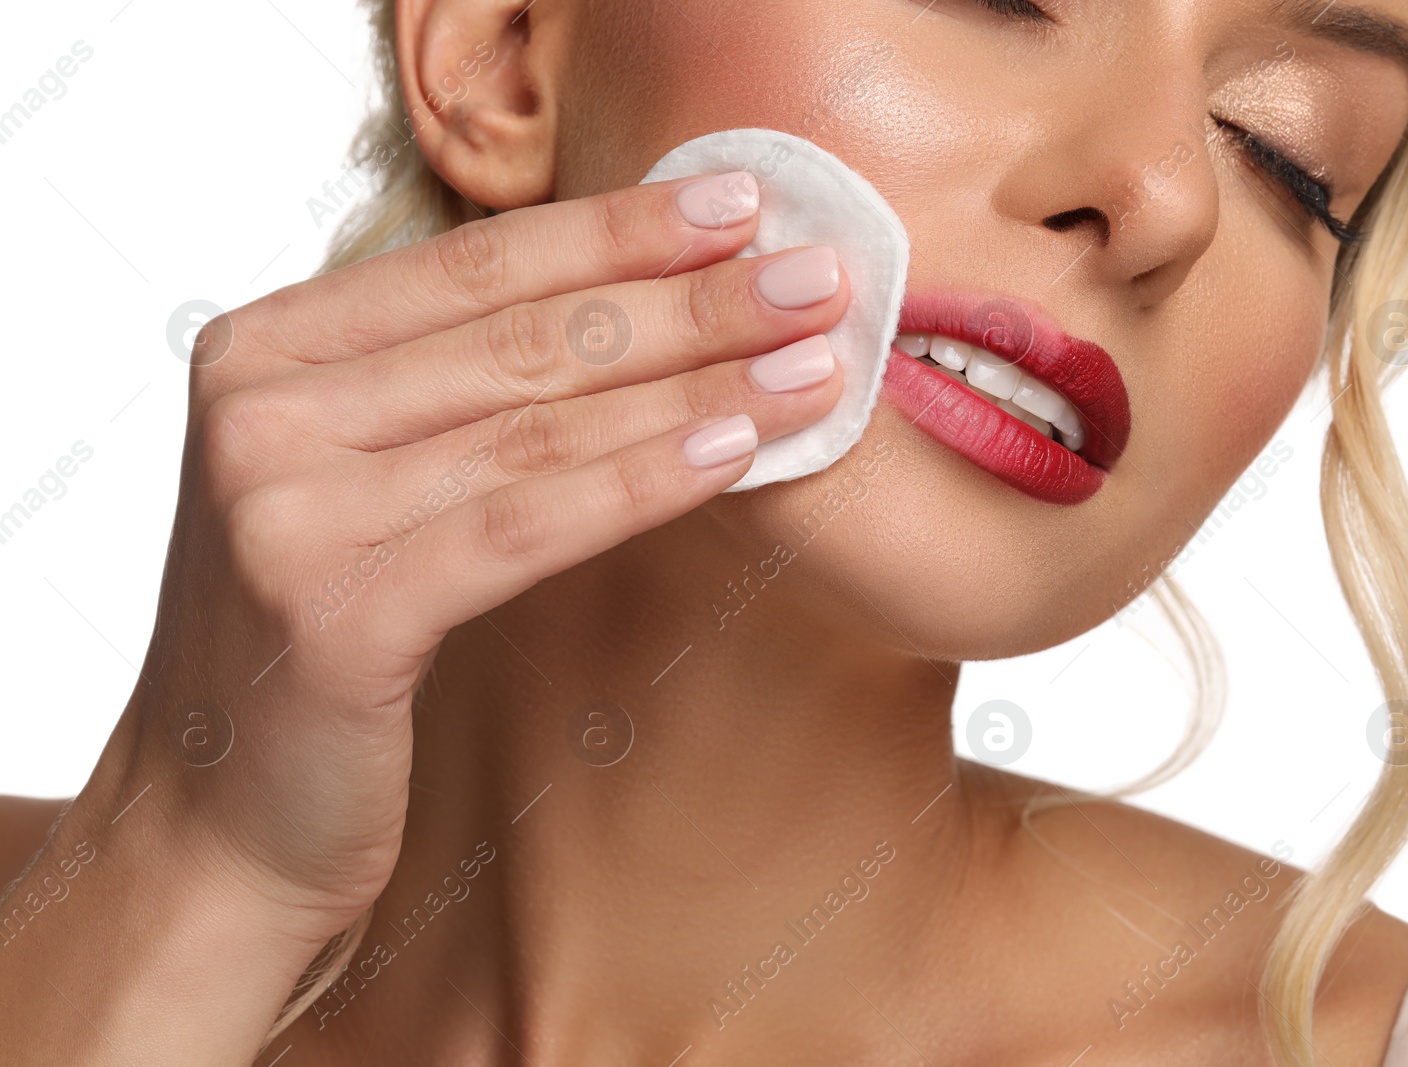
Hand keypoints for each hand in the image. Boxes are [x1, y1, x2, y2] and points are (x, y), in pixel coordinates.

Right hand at [119, 170, 848, 937]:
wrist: (220, 820)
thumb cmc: (320, 639)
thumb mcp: (356, 480)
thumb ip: (442, 390)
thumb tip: (627, 303)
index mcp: (266, 349)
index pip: (476, 265)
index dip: (619, 228)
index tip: (741, 202)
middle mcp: (261, 408)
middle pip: (523, 336)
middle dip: (688, 300)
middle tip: (819, 274)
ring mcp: (285, 509)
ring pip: (539, 426)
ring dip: (698, 385)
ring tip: (816, 361)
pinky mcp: (336, 613)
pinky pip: (527, 526)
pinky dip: (642, 481)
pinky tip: (739, 449)